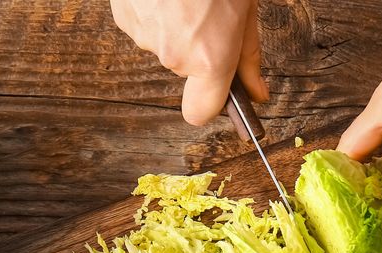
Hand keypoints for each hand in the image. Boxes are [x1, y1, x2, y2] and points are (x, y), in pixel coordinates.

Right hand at [110, 0, 267, 125]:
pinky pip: (145, 26)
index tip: (220, 90)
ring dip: (177, 26)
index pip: (200, 112)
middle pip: (186, 70)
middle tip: (211, 10)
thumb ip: (248, 55)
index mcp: (210, 56)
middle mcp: (174, 55)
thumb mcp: (246, 9)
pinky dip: (155, 12)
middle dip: (200, 47)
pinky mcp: (123, 18)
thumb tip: (257, 92)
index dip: (211, 103)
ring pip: (165, 45)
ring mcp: (144, 37)